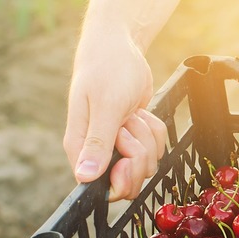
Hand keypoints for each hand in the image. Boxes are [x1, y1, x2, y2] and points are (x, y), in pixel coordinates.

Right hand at [63, 28, 166, 201]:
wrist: (121, 49)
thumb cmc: (107, 71)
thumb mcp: (105, 107)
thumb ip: (98, 143)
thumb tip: (84, 177)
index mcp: (82, 147)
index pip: (103, 186)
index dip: (122, 178)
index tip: (127, 158)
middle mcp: (98, 151)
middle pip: (130, 180)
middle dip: (140, 154)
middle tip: (129, 126)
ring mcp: (118, 145)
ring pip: (147, 163)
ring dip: (147, 136)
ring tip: (131, 113)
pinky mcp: (135, 138)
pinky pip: (156, 147)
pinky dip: (154, 129)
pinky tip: (140, 112)